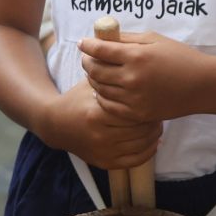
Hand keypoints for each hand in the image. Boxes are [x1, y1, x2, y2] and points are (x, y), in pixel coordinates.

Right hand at [37, 78, 162, 170]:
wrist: (56, 124)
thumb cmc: (77, 98)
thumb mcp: (90, 82)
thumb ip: (108, 71)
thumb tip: (132, 53)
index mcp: (97, 114)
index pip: (133, 110)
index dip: (147, 104)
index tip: (154, 96)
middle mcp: (100, 135)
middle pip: (140, 129)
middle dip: (153, 120)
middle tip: (160, 110)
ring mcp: (103, 151)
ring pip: (141, 145)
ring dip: (154, 134)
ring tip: (158, 123)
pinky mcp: (105, 163)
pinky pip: (135, 160)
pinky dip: (149, 151)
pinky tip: (154, 141)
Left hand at [78, 31, 209, 122]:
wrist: (202, 85)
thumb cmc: (180, 58)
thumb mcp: (155, 40)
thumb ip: (128, 39)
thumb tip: (105, 37)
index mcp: (136, 57)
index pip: (100, 50)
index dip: (87, 46)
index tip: (83, 43)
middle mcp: (132, 79)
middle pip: (96, 71)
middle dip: (87, 62)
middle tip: (87, 58)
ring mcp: (134, 99)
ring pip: (100, 89)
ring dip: (93, 79)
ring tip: (94, 73)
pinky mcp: (138, 114)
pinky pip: (109, 107)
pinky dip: (102, 98)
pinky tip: (104, 91)